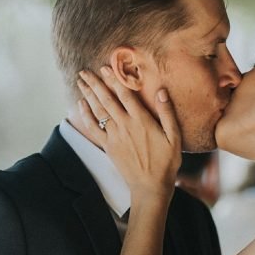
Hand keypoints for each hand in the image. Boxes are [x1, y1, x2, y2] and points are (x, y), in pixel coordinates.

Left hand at [77, 67, 181, 201]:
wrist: (150, 187)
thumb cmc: (166, 162)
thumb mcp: (174, 137)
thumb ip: (167, 113)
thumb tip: (162, 91)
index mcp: (142, 121)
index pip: (125, 95)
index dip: (115, 79)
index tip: (106, 67)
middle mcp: (125, 125)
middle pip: (107, 99)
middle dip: (96, 83)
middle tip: (86, 71)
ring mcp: (114, 136)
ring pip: (98, 110)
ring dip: (88, 94)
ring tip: (81, 81)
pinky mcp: (108, 146)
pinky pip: (93, 128)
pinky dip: (86, 115)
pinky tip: (80, 105)